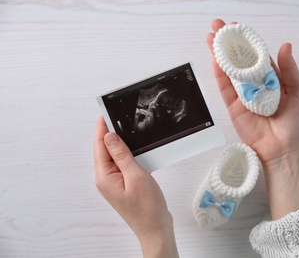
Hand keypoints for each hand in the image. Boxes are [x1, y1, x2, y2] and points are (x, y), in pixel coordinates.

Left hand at [93, 116, 178, 257]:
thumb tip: (109, 137)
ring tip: (125, 129)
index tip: (105, 113)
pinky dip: (126, 155)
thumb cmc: (147, 208)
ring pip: (113, 157)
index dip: (102, 128)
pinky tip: (134, 149)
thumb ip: (122, 155)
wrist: (155, 228)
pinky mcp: (123, 185)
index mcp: (105, 177)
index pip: (100, 146)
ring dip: (119, 144)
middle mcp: (106, 179)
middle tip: (116, 117)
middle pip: (104, 150)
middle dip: (109, 133)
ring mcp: (114, 183)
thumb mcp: (136, 176)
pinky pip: (121, 165)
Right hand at [207, 19, 298, 219]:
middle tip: (218, 26)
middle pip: (239, 60)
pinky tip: (215, 59)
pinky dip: (220, 73)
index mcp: (272, 78)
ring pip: (229, 71)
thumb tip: (285, 45)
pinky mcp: (233, 107)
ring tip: (211, 37)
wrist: (284, 149)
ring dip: (219, 54)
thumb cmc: (296, 123)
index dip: (247, 41)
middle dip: (228, 43)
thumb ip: (289, 69)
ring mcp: (243, 95)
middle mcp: (255, 84)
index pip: (257, 55)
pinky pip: (225, 88)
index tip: (238, 27)